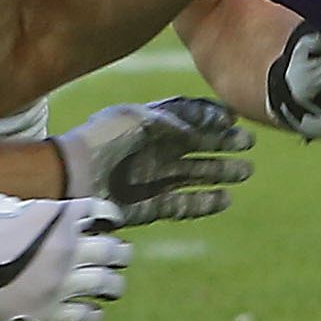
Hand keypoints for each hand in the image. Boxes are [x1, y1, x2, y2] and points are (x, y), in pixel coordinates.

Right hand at [0, 194, 130, 320]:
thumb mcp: (0, 206)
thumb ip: (30, 210)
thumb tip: (36, 213)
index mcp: (56, 218)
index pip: (102, 211)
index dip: (110, 217)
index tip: (111, 223)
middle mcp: (66, 249)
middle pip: (113, 250)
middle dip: (119, 253)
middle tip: (119, 257)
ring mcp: (61, 284)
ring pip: (108, 284)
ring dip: (113, 284)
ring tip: (112, 287)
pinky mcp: (49, 314)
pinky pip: (87, 317)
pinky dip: (94, 314)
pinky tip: (92, 312)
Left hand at [53, 95, 253, 222]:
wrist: (73, 178)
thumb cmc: (101, 141)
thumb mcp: (135, 120)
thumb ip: (170, 121)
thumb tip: (199, 131)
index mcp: (150, 124)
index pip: (188, 116)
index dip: (211, 115)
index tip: (232, 118)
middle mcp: (155, 150)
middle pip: (197, 144)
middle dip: (224, 143)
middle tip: (248, 143)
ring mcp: (153, 178)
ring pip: (195, 174)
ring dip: (220, 172)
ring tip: (245, 171)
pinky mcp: (149, 206)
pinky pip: (183, 204)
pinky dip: (204, 202)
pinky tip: (225, 199)